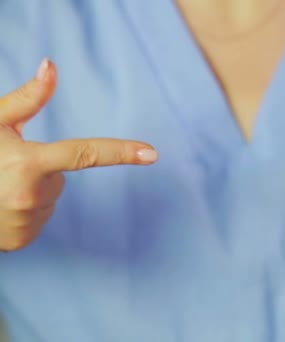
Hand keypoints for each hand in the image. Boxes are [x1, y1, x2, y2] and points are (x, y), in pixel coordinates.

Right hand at [0, 58, 157, 251]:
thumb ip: (26, 98)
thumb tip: (51, 66)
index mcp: (26, 165)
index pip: (84, 154)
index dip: (120, 152)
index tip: (151, 153)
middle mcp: (30, 197)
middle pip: (61, 177)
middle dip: (39, 169)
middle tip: (5, 169)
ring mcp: (26, 223)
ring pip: (51, 197)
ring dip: (31, 190)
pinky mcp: (23, 240)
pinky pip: (40, 216)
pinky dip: (25, 209)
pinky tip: (2, 205)